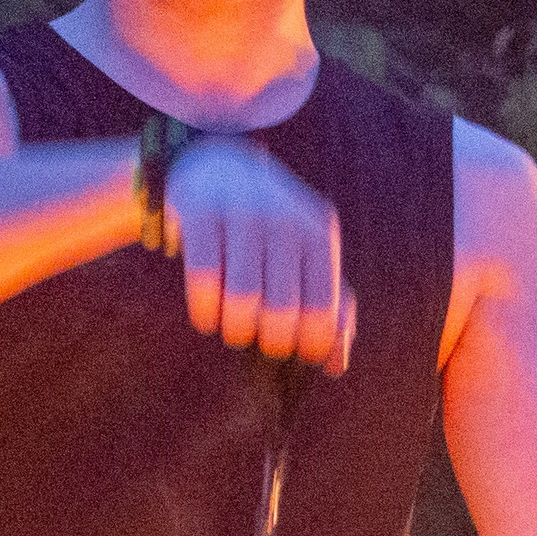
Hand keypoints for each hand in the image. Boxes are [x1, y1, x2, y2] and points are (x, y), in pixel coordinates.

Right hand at [164, 138, 356, 368]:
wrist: (216, 170)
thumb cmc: (269, 230)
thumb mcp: (307, 255)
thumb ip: (329, 306)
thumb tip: (335, 365)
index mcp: (318, 234)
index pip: (323, 305)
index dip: (312, 343)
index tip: (298, 354)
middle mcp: (284, 220)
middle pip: (282, 309)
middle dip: (272, 342)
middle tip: (262, 341)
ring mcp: (242, 214)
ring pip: (242, 299)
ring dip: (236, 330)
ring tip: (235, 330)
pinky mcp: (200, 214)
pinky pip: (204, 279)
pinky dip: (205, 312)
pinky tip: (207, 317)